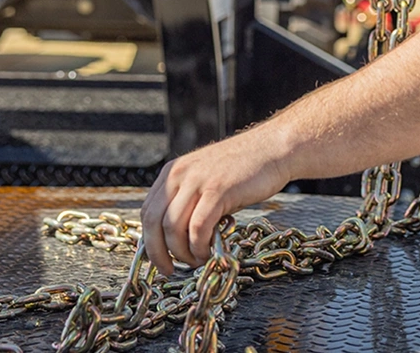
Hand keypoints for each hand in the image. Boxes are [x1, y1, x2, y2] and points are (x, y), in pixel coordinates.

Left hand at [140, 128, 289, 275]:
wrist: (271, 149)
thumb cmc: (243, 169)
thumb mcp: (205, 180)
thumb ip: (188, 202)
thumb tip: (177, 238)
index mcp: (172, 172)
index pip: (147, 212)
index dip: (149, 241)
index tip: (158, 259)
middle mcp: (179, 175)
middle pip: (154, 222)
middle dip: (158, 253)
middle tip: (170, 269)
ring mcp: (197, 181)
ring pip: (173, 228)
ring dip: (182, 252)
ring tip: (197, 260)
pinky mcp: (218, 190)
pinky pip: (198, 227)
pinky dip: (200, 247)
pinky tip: (208, 252)